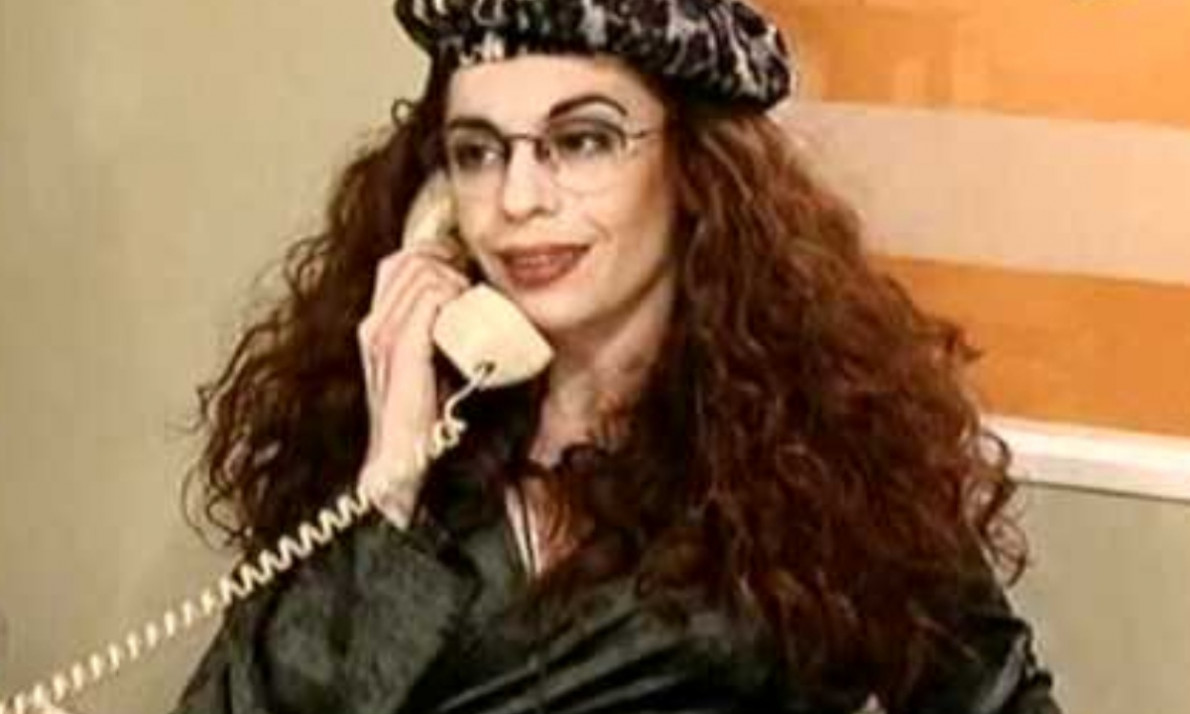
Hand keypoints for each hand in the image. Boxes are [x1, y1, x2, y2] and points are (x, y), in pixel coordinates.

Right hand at [356, 243, 468, 526]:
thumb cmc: (423, 424)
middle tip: (472, 295)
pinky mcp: (398, 350)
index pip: (402, 261)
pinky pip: (428, 298)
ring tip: (471, 311)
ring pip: (421, 271)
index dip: (438, 258)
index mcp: (378, 327)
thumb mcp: (432, 368)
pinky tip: (467, 320)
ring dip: (455, 281)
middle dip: (448, 265)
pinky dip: (453, 299)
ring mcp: (380, 336)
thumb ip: (440, 335)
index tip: (467, 278)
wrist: (402, 466)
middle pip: (411, 258)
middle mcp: (373, 326)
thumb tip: (473, 306)